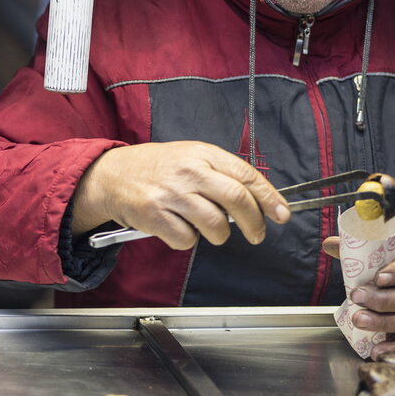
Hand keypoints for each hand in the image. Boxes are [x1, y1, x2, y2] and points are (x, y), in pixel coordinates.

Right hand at [71, 141, 290, 249]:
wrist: (112, 175)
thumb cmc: (157, 169)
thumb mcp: (191, 158)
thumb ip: (221, 174)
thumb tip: (257, 201)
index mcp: (203, 154)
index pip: (246, 175)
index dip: (269, 198)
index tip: (282, 214)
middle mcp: (189, 172)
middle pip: (236, 199)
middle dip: (254, 223)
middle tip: (257, 235)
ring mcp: (171, 194)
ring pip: (215, 225)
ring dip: (220, 236)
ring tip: (211, 231)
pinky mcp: (155, 215)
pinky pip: (186, 239)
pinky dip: (188, 241)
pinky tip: (179, 229)